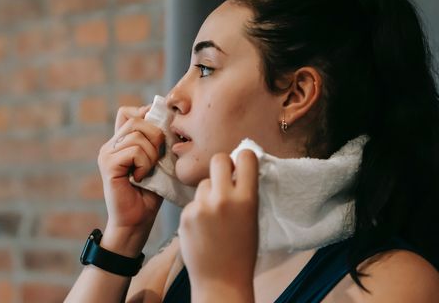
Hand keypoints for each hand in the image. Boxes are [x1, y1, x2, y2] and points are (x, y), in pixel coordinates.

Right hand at [97, 105, 164, 255]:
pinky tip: (140, 178)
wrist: (136, 222)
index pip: (129, 112)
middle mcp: (111, 145)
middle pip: (137, 119)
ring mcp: (107, 153)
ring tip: (148, 171)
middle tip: (157, 158)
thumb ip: (158, 141)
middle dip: (156, 136)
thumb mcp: (158, 162)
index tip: (160, 136)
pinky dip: (144, 164)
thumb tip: (169, 119)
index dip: (147, 116)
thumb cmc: (150, 194)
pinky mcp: (108, 164)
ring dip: (151, 154)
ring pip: (137, 134)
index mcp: (121, 142)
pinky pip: (134, 150)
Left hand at [178, 150, 258, 300]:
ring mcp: (201, 206)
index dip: (243, 159)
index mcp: (246, 199)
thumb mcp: (252, 218)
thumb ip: (245, 192)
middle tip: (224, 180)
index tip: (241, 166)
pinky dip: (197, 211)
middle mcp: (223, 198)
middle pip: (218, 159)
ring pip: (203, 183)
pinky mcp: (185, 215)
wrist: (221, 281)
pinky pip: (192, 202)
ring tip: (214, 217)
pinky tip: (202, 229)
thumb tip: (238, 168)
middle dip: (222, 166)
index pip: (245, 157)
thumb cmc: (242, 251)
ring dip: (208, 193)